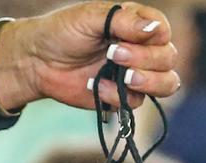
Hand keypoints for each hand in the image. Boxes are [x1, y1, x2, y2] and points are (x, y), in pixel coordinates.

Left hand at [0, 2, 179, 111]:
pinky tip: (98, 87)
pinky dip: (119, 97)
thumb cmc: (62, 32)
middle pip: (168, 59)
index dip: (152, 39)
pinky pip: (136, 103)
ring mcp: (134, 74)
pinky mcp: (122, 97)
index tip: (123, 38)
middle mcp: (141, 49)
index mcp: (136, 24)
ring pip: (166, 84)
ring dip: (148, 82)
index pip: (163, 32)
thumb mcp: (90, 18)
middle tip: (113, 55)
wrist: (37, 62)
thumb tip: (156, 30)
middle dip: (145, 60)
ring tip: (123, 78)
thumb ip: (124, 21)